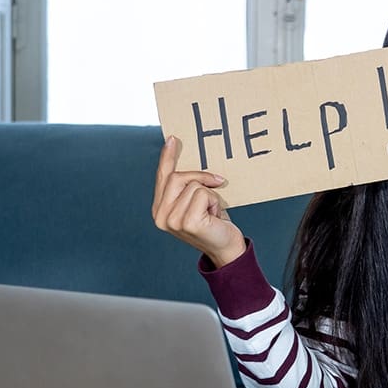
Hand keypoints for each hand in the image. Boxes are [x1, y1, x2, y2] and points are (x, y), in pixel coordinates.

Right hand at [151, 136, 245, 266]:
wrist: (227, 248)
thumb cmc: (214, 223)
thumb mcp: (197, 202)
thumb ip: (186, 187)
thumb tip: (189, 160)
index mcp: (159, 210)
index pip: (162, 177)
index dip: (168, 157)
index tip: (173, 138)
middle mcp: (160, 216)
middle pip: (177, 177)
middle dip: (200, 177)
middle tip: (217, 184)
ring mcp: (171, 221)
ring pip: (193, 185)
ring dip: (210, 195)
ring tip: (212, 211)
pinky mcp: (186, 222)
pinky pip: (202, 193)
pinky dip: (214, 202)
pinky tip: (215, 216)